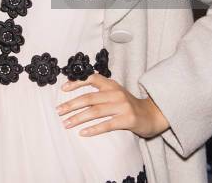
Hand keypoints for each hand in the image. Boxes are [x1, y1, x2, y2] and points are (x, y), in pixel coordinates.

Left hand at [55, 72, 169, 137]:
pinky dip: (93, 129)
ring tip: (66, 124)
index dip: (76, 83)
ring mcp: (122, 106)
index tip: (63, 89)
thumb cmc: (128, 105)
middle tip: (58, 111)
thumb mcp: (115, 93)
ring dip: (78, 118)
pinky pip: (107, 125)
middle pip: (89, 98)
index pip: (91, 79)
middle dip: (71, 105)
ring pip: (95, 111)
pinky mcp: (128, 119)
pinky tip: (82, 133)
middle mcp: (116, 93)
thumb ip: (101, 91)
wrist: (152, 115)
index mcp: (111, 84)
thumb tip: (77, 93)